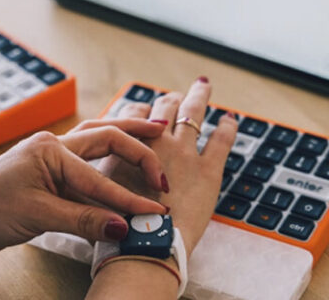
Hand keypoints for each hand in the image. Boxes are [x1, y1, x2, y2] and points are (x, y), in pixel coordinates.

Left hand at [0, 118, 169, 256]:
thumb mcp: (36, 215)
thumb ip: (81, 219)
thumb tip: (122, 227)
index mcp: (49, 149)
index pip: (99, 176)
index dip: (129, 198)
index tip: (156, 213)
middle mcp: (52, 147)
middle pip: (106, 137)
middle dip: (138, 148)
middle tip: (165, 162)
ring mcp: (49, 159)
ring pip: (97, 143)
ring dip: (126, 142)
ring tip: (156, 134)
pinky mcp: (47, 175)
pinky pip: (86, 164)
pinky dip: (109, 165)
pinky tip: (123, 163)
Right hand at [96, 78, 237, 255]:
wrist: (145, 243)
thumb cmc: (119, 223)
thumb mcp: (98, 189)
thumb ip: (104, 172)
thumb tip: (101, 172)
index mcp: (127, 145)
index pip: (134, 112)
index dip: (141, 109)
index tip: (145, 110)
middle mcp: (155, 142)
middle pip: (164, 108)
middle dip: (170, 100)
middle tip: (176, 97)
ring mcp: (184, 153)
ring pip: (193, 113)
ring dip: (198, 96)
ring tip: (202, 86)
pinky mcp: (208, 171)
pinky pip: (221, 139)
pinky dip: (227, 126)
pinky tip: (230, 118)